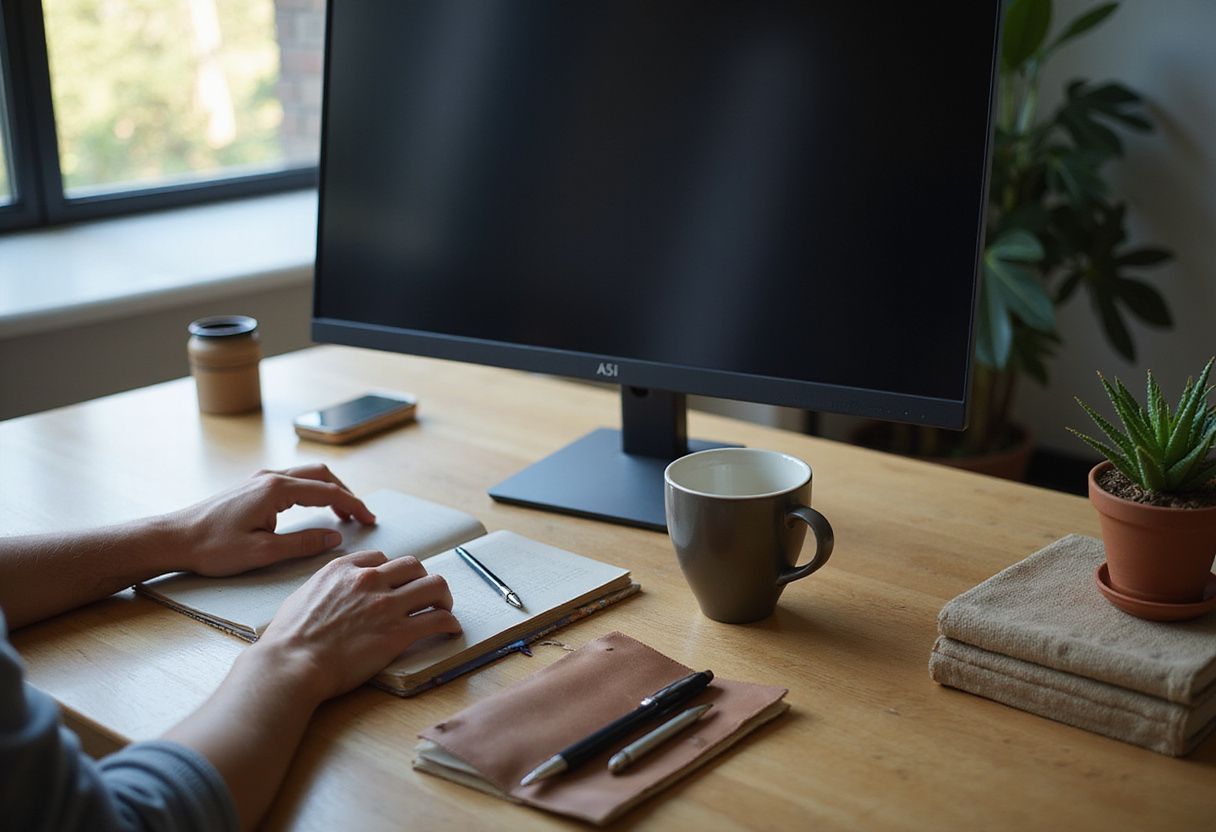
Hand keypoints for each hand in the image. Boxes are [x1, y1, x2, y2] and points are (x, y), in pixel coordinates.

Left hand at [166, 464, 376, 576]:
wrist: (173, 538)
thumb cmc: (212, 547)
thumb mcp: (262, 552)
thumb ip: (303, 543)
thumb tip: (335, 537)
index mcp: (276, 490)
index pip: (328, 492)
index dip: (353, 505)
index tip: (370, 520)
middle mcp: (270, 477)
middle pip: (321, 475)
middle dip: (346, 493)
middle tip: (361, 517)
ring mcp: (259, 479)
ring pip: (307, 475)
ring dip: (329, 490)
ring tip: (343, 513)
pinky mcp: (252, 487)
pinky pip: (292, 481)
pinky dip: (312, 491)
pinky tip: (314, 509)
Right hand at [250, 550, 462, 701]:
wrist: (291, 663)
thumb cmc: (288, 638)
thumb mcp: (304, 594)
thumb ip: (326, 586)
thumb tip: (332, 592)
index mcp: (344, 569)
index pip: (382, 558)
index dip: (393, 572)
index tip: (396, 585)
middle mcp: (369, 580)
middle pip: (414, 566)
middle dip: (422, 580)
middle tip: (425, 596)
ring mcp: (386, 605)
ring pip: (434, 586)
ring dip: (443, 596)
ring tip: (443, 609)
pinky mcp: (398, 632)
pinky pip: (438, 619)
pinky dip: (451, 623)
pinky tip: (452, 629)